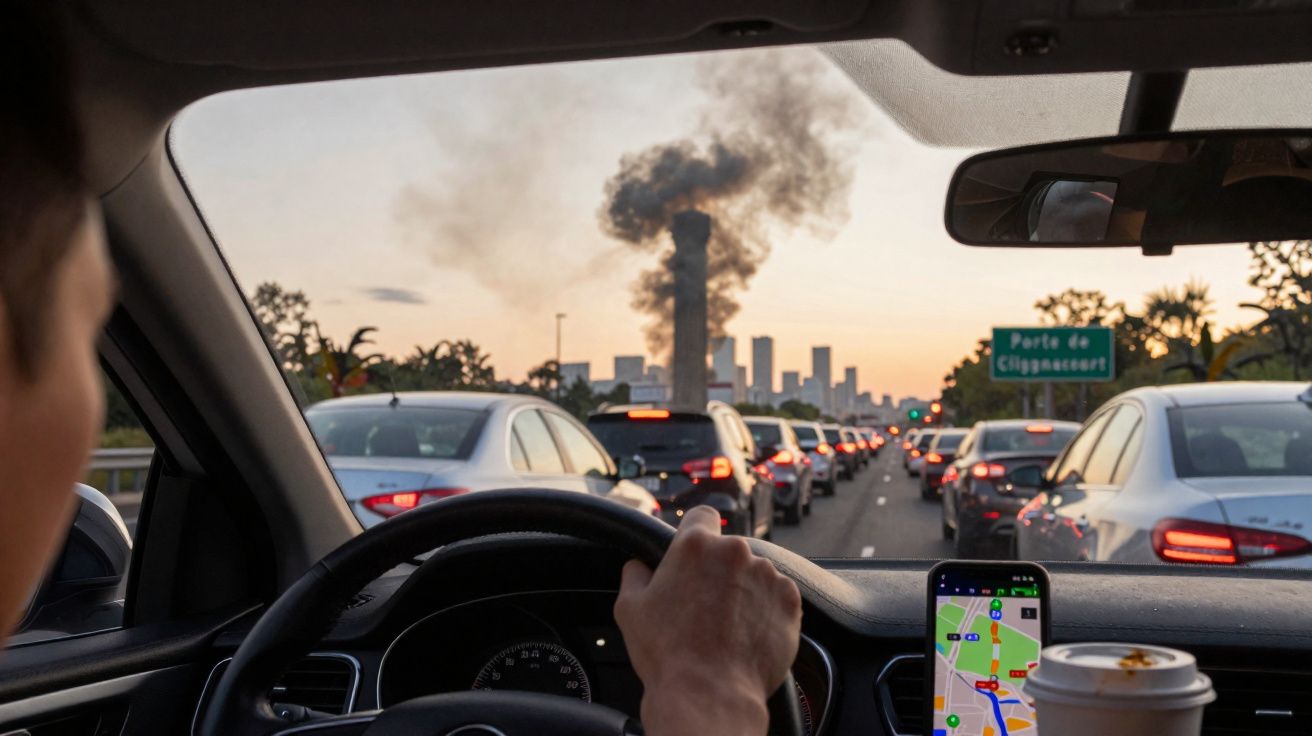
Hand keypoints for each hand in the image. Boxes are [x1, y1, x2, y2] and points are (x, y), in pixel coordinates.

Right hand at [615, 505, 801, 734]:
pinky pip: (777, 596)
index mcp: (695, 545)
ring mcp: (767, 575)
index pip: (703, 516)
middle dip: (720, 571)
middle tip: (705, 605)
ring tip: (728, 626)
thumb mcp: (630, 608)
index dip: (697, 533)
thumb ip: (635, 574)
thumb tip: (638, 565)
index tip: (696, 556)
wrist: (710, 693)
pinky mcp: (790, 601)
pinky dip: (766, 609)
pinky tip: (748, 633)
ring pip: (755, 574)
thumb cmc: (667, 652)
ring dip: (745, 590)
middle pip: (729, 551)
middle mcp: (736, 552)